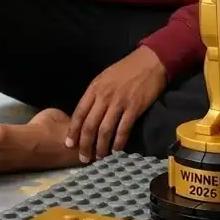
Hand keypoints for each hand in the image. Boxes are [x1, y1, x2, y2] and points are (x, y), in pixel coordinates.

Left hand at [66, 47, 166, 162]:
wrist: (149, 61)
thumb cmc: (126, 69)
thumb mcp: (104, 78)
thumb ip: (95, 95)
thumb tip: (87, 115)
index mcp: (94, 88)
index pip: (79, 113)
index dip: (73, 131)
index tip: (69, 145)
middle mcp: (104, 96)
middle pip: (90, 125)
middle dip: (85, 144)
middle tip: (83, 158)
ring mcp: (119, 102)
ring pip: (105, 130)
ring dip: (101, 147)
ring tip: (99, 157)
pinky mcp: (134, 108)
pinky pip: (123, 129)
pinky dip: (118, 142)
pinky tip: (115, 150)